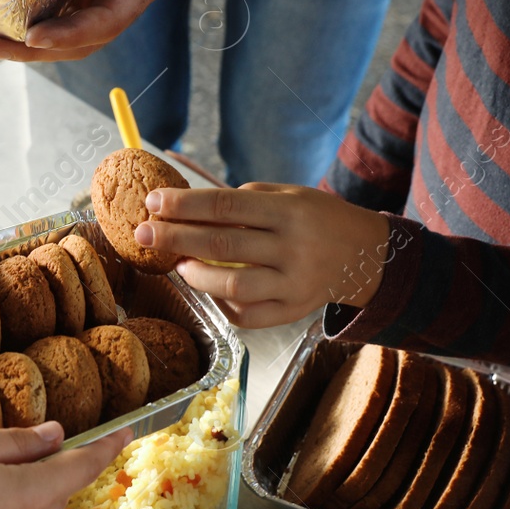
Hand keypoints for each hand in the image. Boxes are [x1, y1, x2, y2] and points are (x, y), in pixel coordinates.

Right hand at [0, 422, 130, 508]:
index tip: (125, 432)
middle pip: (56, 489)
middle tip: (23, 436)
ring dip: (21, 483)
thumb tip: (54, 437)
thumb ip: (17, 442)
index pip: (83, 468)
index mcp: (29, 495)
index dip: (107, 447)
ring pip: (31, 507)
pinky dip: (1, 502)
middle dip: (50, 462)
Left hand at [134, 184, 391, 327]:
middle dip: (175, 238)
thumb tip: (187, 204)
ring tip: (175, 265)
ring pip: (232, 285)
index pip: (225, 207)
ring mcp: (294, 285)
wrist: (366, 255)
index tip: (153, 202)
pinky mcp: (294, 312)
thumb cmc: (317, 218)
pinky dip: (220, 301)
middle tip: (143, 233)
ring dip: (195, 275)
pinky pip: (247, 313)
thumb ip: (244, 199)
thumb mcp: (289, 195)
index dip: (185, 205)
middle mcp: (293, 248)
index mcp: (290, 212)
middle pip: (221, 245)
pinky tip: (206, 287)